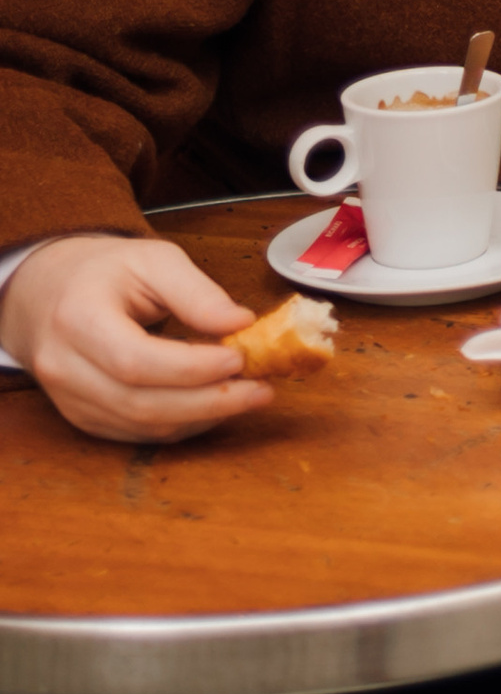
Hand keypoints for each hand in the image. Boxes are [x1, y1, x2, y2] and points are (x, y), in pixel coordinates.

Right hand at [0, 233, 267, 443]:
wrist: (48, 293)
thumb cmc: (103, 273)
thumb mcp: (152, 259)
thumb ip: (196, 291)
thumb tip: (240, 323)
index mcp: (77, 318)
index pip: (135, 360)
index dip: (191, 367)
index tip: (239, 357)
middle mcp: (65, 367)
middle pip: (140, 402)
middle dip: (209, 401)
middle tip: (260, 388)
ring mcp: (70, 399)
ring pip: (142, 426)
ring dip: (202, 417)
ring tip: (248, 395)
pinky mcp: (83, 418)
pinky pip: (137, 433)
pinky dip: (182, 424)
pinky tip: (214, 406)